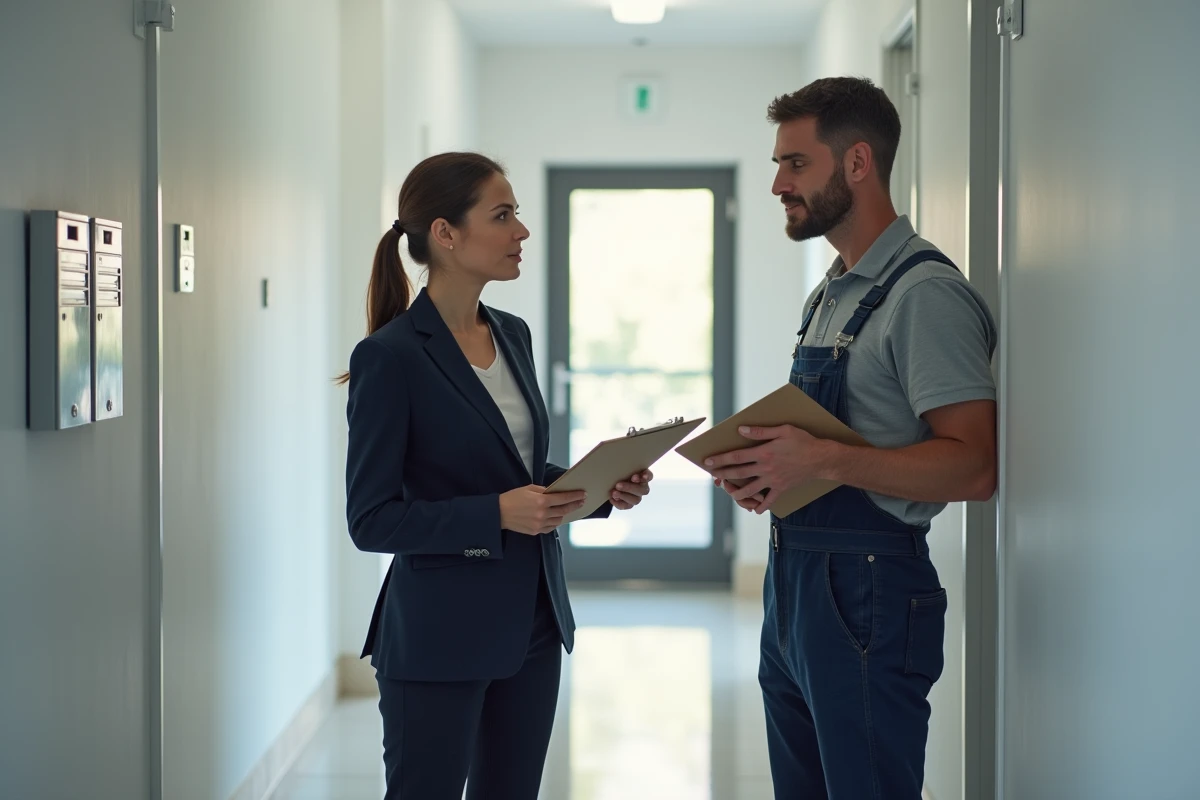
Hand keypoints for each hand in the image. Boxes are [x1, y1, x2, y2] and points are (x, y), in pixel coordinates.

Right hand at [500, 485, 587, 534]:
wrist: (499, 513)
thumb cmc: (513, 498)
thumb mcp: (529, 488)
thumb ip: (544, 491)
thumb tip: (555, 492)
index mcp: (541, 501)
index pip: (563, 498)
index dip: (575, 496)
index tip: (583, 494)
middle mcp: (542, 513)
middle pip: (564, 510)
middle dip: (574, 505)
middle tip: (581, 501)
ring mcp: (539, 524)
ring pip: (558, 520)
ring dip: (564, 514)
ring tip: (568, 509)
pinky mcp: (535, 531)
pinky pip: (550, 528)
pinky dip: (555, 522)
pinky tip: (556, 517)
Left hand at [610, 470, 652, 510]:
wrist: (613, 482)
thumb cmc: (621, 472)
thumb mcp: (623, 468)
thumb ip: (624, 467)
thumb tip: (616, 462)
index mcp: (643, 476)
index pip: (649, 476)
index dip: (645, 477)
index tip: (635, 477)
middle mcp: (642, 487)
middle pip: (642, 490)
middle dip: (629, 488)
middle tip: (618, 485)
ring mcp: (637, 497)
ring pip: (635, 500)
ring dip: (624, 496)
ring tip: (614, 493)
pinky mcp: (629, 504)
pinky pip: (626, 506)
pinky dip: (618, 503)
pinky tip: (612, 498)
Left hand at [704, 425, 827, 514]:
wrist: (822, 459)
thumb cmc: (803, 441)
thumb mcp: (783, 430)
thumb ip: (761, 431)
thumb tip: (742, 430)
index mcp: (764, 453)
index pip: (736, 457)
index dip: (720, 459)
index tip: (708, 462)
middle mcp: (765, 468)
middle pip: (738, 473)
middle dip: (722, 474)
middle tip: (712, 476)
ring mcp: (773, 480)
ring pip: (750, 490)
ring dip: (737, 493)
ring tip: (729, 492)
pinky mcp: (781, 488)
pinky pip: (769, 500)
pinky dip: (761, 506)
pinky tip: (755, 509)